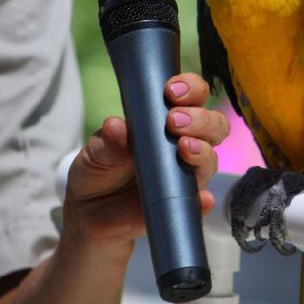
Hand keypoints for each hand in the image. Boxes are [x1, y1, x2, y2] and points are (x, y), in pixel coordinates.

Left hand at [64, 73, 228, 251]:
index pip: (193, 96)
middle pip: (214, 125)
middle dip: (200, 119)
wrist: (89, 215)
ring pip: (211, 159)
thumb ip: (107, 141)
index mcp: (166, 120)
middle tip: (174, 120)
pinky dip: (204, 200)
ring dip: (203, 151)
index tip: (172, 90)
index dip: (191, 88)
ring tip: (184, 148)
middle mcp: (183, 144)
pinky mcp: (182, 205)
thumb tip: (116, 126)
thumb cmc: (98, 171)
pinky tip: (201, 198)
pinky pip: (201, 204)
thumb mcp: (95, 152)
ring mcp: (186, 175)